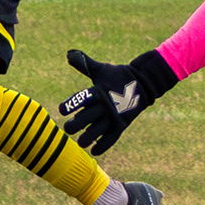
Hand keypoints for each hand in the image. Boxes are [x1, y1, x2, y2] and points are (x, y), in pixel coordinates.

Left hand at [58, 47, 177, 154]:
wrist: (143, 82)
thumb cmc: (117, 75)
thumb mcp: (100, 69)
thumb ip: (84, 64)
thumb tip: (68, 53)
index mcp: (98, 91)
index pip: (81, 99)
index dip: (70, 105)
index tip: (61, 110)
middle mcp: (105, 105)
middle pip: (85, 119)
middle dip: (74, 125)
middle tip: (67, 128)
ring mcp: (114, 116)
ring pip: (96, 132)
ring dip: (86, 139)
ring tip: (80, 142)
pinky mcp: (122, 125)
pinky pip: (110, 139)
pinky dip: (101, 146)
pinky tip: (93, 151)